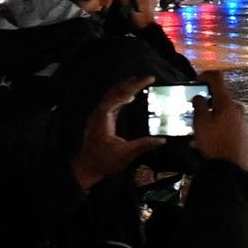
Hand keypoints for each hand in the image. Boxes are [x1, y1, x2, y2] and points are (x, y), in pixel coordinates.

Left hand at [71, 76, 164, 190]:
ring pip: (112, 95)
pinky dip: (122, 96)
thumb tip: (162, 139)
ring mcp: (99, 116)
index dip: (135, 87)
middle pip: (115, 92)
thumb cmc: (104, 162)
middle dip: (132, 83)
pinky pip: (111, 102)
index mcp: (104, 118)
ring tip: (140, 81)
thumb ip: (143, 145)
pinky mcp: (101, 121)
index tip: (149, 80)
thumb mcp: (125, 154)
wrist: (85, 170)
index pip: (120, 96)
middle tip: (148, 78)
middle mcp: (100, 114)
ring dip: (126, 87)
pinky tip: (130, 97)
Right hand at [191, 71, 247, 168]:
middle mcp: (237, 108)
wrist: (233, 167)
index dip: (205, 75)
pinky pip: (226, 124)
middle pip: (219, 97)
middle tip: (191, 109)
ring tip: (194, 130)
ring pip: (221, 112)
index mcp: (227, 102)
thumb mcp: (201, 123)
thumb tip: (199, 96)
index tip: (196, 80)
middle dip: (205, 102)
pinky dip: (214, 127)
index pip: (217, 78)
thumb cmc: (215, 143)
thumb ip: (199, 106)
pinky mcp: (242, 131)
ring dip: (208, 117)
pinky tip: (202, 140)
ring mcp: (241, 120)